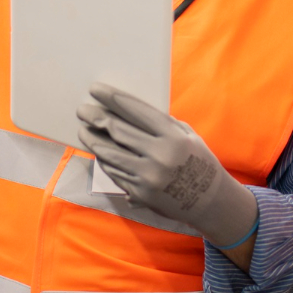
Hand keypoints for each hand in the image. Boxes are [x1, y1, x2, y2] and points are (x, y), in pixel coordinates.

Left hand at [76, 83, 256, 247]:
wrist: (210, 203)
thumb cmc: (199, 162)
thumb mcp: (189, 137)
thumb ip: (163, 124)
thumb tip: (130, 110)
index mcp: (173, 136)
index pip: (136, 111)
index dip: (113, 99)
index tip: (96, 89)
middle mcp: (159, 155)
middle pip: (118, 131)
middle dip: (96, 118)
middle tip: (82, 110)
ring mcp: (148, 176)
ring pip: (111, 154)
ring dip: (93, 141)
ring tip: (84, 131)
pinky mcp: (140, 193)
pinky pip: (115, 173)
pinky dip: (104, 161)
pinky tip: (98, 152)